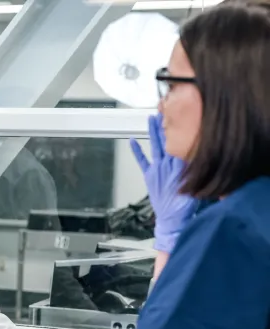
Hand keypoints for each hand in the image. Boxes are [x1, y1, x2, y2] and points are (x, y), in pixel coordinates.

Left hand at [130, 114, 197, 252]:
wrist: (172, 218)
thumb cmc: (187, 204)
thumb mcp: (197, 182)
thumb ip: (195, 166)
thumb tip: (197, 152)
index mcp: (182, 164)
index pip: (180, 140)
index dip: (178, 126)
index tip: (178, 113)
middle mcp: (169, 164)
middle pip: (167, 139)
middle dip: (165, 124)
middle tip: (163, 108)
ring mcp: (157, 169)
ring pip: (155, 145)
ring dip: (153, 131)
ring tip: (151, 117)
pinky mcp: (149, 176)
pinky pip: (142, 161)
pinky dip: (136, 151)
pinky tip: (132, 141)